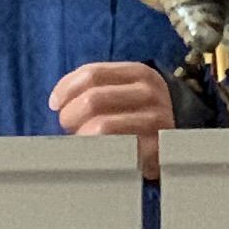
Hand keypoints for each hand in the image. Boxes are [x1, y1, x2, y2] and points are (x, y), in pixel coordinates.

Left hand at [48, 61, 173, 145]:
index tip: (55, 105)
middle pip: (92, 100)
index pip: (92, 73)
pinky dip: (96, 154)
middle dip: (70, 116)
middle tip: (70, 127)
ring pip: (101, 126)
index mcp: (139, 73)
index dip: (66, 89)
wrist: (173, 141)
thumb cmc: (136, 115)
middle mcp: (150, 93)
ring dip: (82, 137)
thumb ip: (93, 88)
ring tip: (83, 141)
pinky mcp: (155, 148)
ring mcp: (155, 120)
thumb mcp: (122, 91)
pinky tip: (96, 155)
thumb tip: (57, 102)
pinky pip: (114, 151)